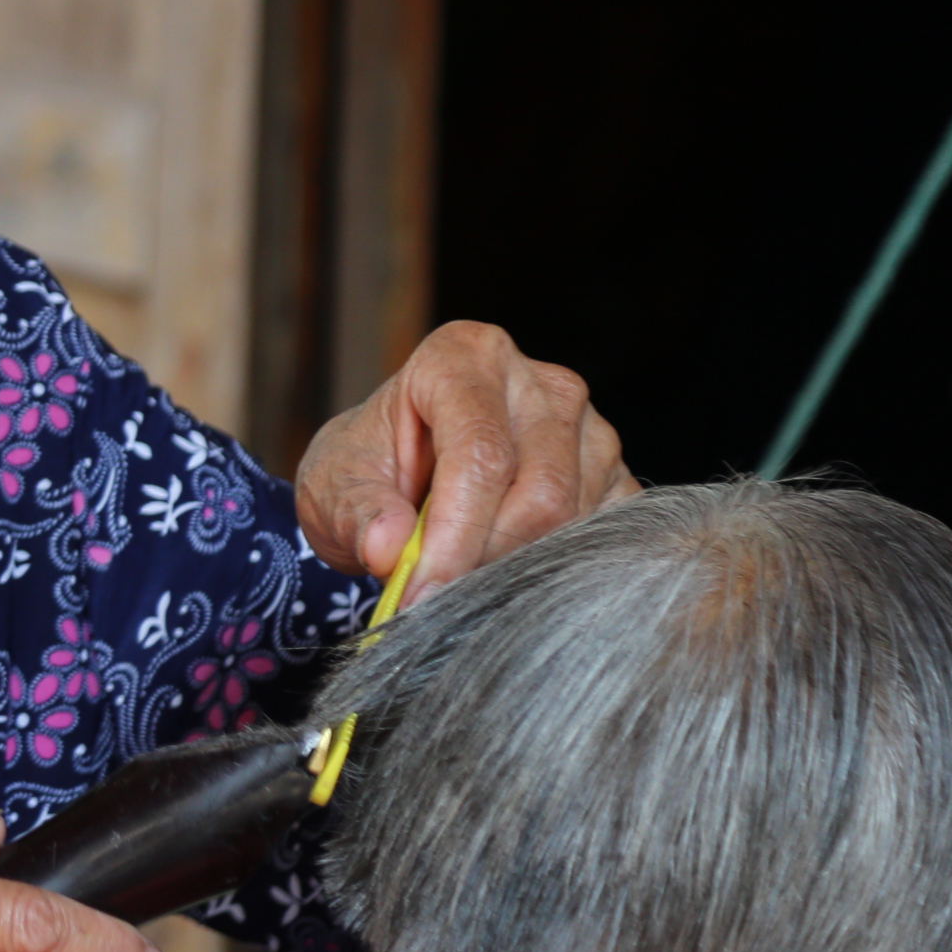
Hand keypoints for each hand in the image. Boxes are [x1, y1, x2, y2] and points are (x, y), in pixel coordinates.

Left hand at [295, 320, 632, 600]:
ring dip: (517, 566)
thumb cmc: (368, 469)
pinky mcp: (617, 473)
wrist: (402, 475)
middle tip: (438, 594)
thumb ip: (357, 514)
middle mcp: (539, 383)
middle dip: (486, 557)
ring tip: (462, 570)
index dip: (454, 533)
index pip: (481, 453)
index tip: (423, 592)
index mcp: (463, 357)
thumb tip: (389, 549)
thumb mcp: (335, 486)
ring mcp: (588, 426)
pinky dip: (558, 568)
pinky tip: (509, 569)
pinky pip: (607, 535)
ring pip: (575, 519)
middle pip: (541, 491)